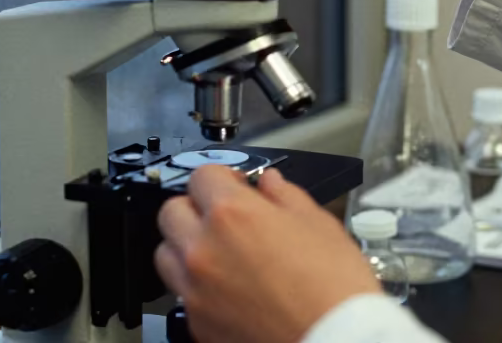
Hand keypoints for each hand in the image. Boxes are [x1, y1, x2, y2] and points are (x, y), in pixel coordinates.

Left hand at [155, 165, 380, 342]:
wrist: (335, 341)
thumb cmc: (333, 290)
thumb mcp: (319, 224)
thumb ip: (286, 196)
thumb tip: (270, 184)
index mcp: (232, 214)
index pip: (202, 175)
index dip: (223, 177)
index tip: (236, 186)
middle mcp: (204, 249)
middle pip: (172, 211)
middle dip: (195, 207)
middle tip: (223, 216)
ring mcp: (195, 290)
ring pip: (166, 254)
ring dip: (186, 246)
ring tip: (218, 252)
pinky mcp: (198, 324)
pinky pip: (182, 294)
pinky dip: (197, 286)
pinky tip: (227, 288)